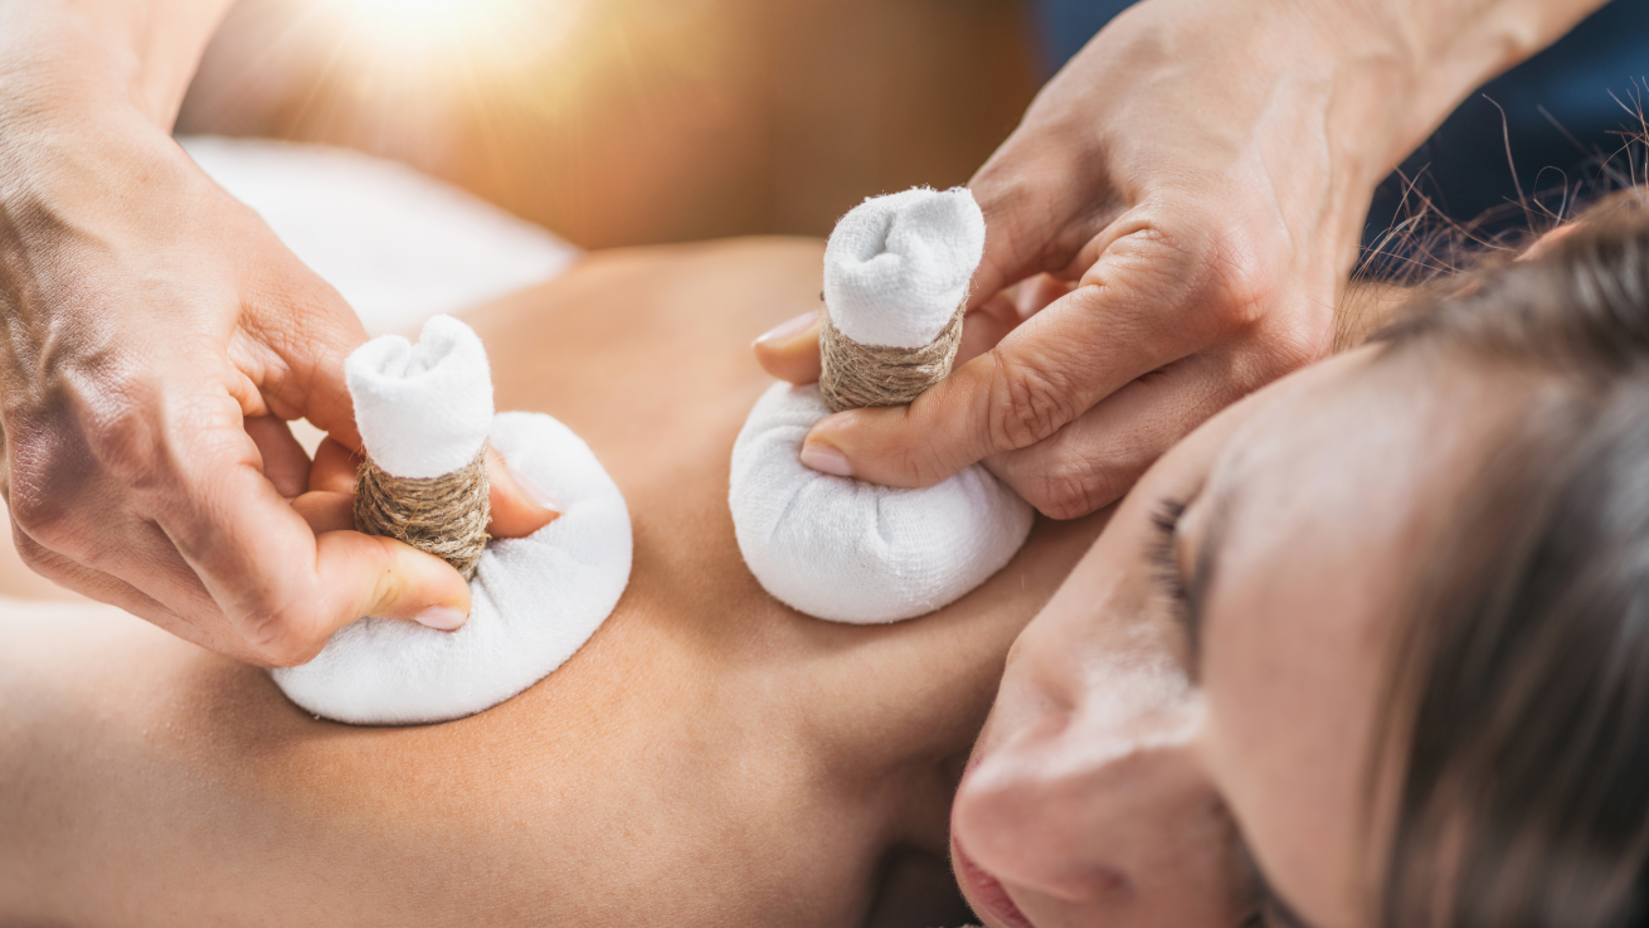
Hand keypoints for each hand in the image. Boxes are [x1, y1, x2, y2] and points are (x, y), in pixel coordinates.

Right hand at [0, 110, 553, 663]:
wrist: (39, 194)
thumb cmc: (171, 232)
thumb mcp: (314, 320)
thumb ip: (422, 432)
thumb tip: (528, 511)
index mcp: (146, 439)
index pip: (287, 599)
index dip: (389, 591)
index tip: (453, 568)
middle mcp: (80, 507)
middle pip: (261, 626)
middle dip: (356, 579)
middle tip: (403, 504)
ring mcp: (53, 529)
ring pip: (225, 619)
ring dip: (308, 568)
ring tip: (335, 471)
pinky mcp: (52, 533)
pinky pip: (183, 590)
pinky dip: (256, 555)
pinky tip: (279, 474)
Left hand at [758, 0, 1588, 518]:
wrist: (1324, 54)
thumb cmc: (1180, 79)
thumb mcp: (1041, 156)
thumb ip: (926, 273)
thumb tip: (797, 357)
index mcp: (1197, 275)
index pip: (1020, 402)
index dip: (906, 434)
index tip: (825, 441)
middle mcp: (1253, 352)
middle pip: (1057, 471)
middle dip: (959, 442)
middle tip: (907, 372)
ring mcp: (1277, 383)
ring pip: (1097, 480)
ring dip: (1014, 439)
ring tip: (996, 342)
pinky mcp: (1274, 392)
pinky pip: (1139, 452)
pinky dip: (1069, 424)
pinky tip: (1053, 350)